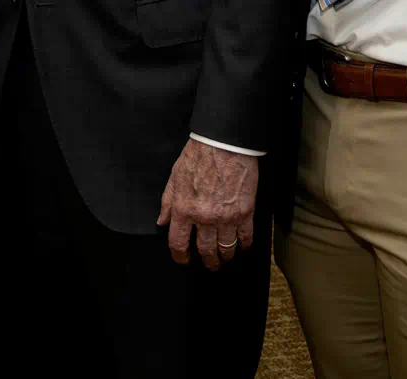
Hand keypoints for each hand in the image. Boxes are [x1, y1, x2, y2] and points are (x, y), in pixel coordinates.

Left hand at [156, 139, 258, 271]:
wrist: (224, 143)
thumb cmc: (198, 155)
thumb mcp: (174, 177)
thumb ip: (167, 202)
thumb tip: (162, 221)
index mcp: (183, 209)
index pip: (178, 243)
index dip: (180, 256)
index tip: (184, 260)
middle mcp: (204, 217)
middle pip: (205, 251)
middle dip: (208, 261)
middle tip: (210, 264)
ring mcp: (225, 217)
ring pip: (226, 248)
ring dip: (226, 256)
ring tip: (226, 257)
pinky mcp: (244, 212)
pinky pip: (245, 238)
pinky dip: (244, 245)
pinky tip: (242, 245)